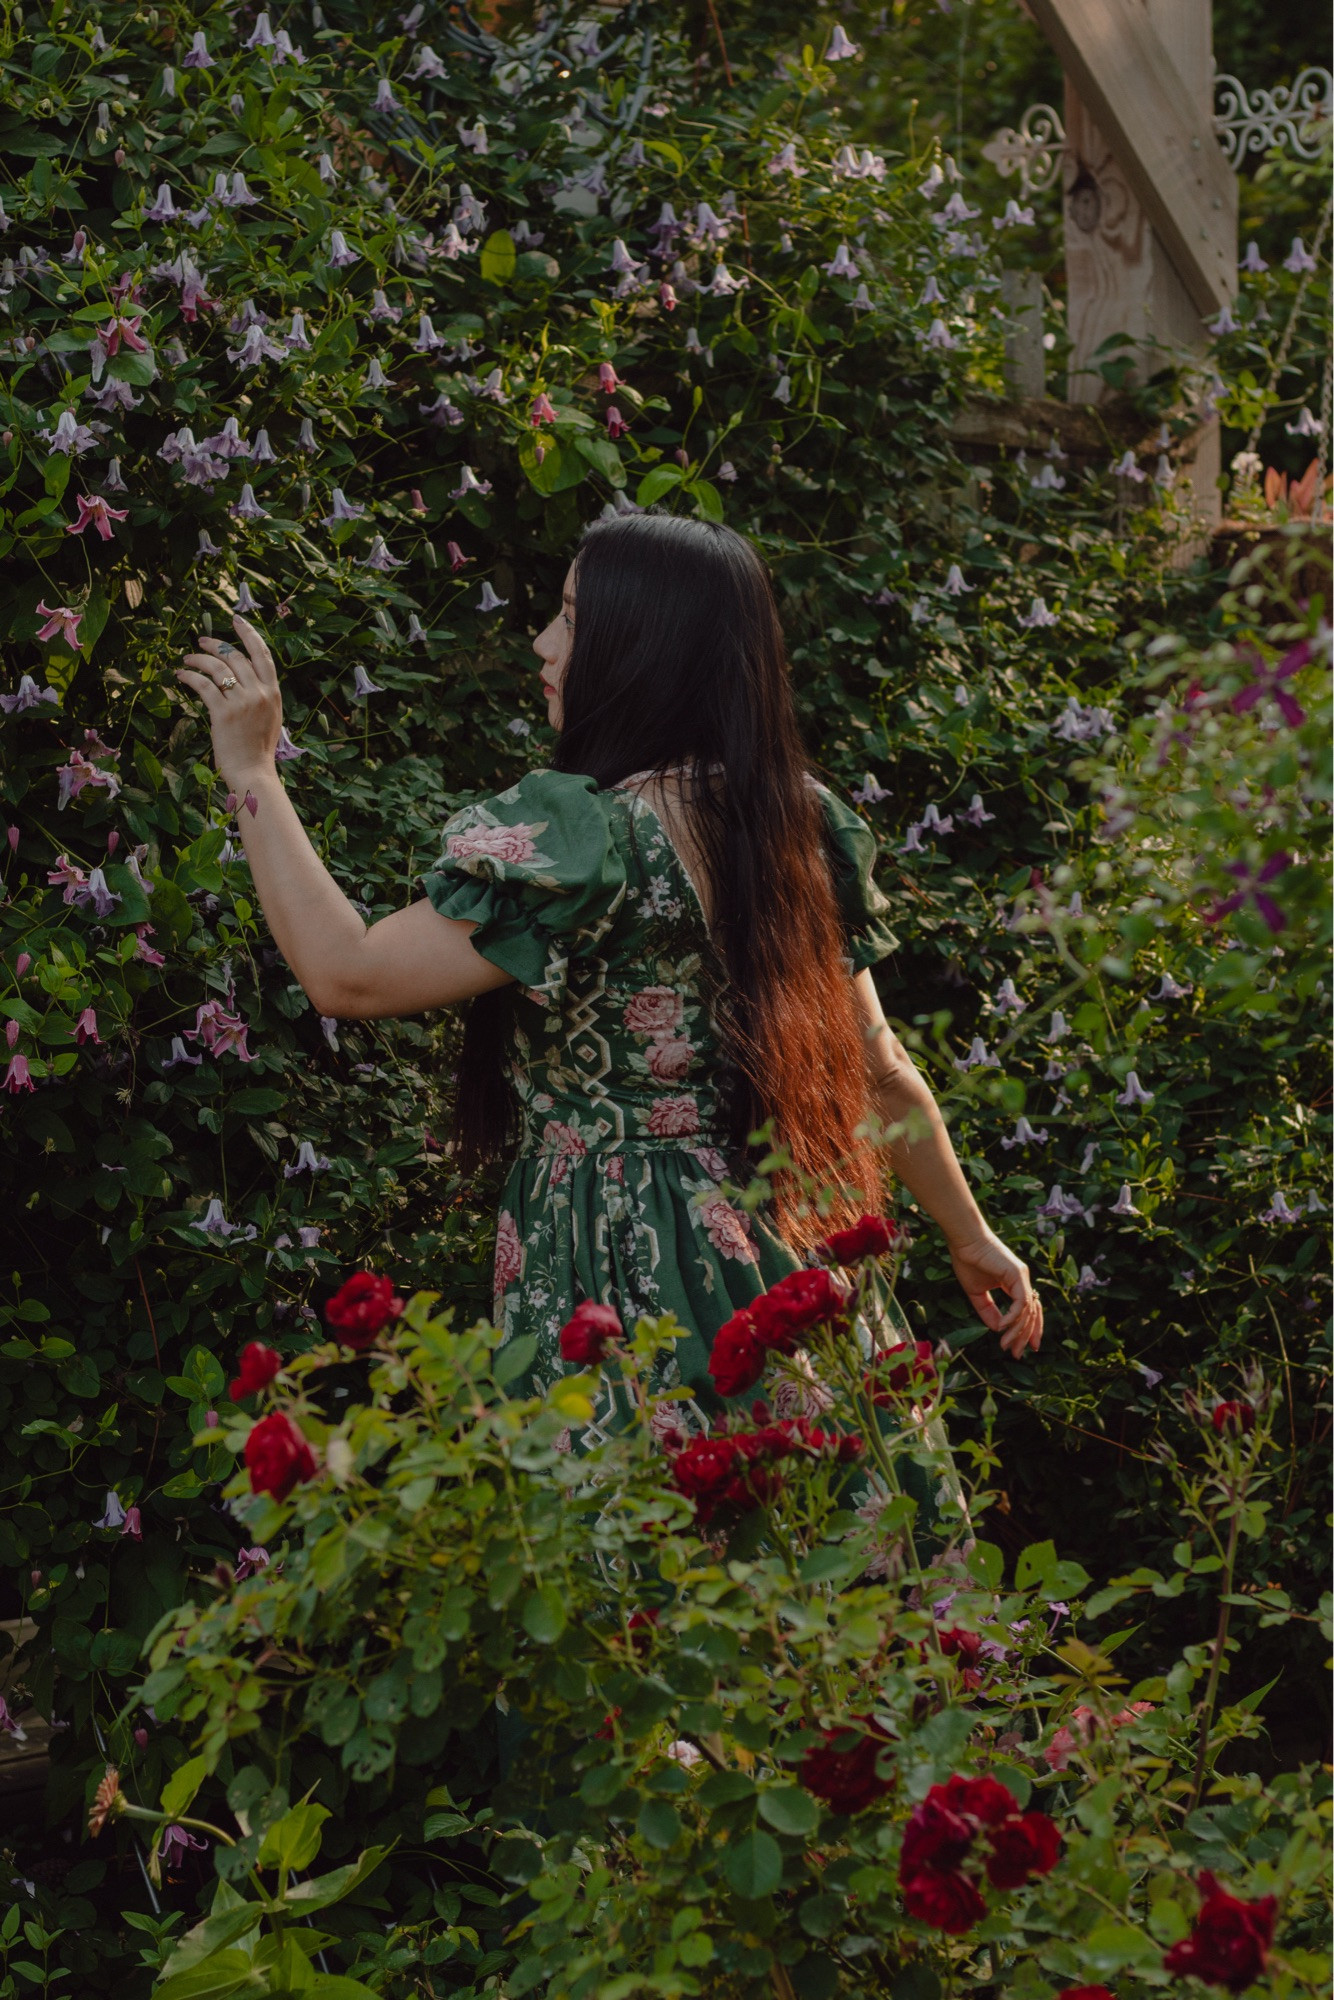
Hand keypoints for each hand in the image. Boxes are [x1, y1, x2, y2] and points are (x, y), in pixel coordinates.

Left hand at [177, 614, 282, 790]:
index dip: (248, 634)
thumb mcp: (270, 716)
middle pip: (235, 657)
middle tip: (201, 642)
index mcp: (273, 692)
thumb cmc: (258, 748)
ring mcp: (242, 702)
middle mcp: (260, 693)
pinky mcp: (223, 713)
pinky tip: (181, 674)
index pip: (262, 654)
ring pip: (218, 668)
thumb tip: (244, 676)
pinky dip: (190, 676)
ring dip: (199, 659)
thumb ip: (261, 694)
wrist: (253, 771)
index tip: (236, 620)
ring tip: (188, 659)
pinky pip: (203, 685)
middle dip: (215, 645)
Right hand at [948, 1227, 1042, 1357]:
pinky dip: (1013, 1317)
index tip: (1023, 1347)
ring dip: (1017, 1331)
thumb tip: (999, 1330)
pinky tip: (1003, 1328)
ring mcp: (1022, 1277)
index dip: (1028, 1329)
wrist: (963, 1241)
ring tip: (1007, 1345)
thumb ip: (988, 1311)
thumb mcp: (976, 1293)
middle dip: (1025, 1336)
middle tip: (1016, 1353)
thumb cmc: (967, 1261)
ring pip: (1027, 1311)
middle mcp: (1022, 1280)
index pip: (1027, 1310)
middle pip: (1031, 1314)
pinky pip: (1020, 1302)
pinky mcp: (1017, 1274)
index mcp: (1014, 1283)